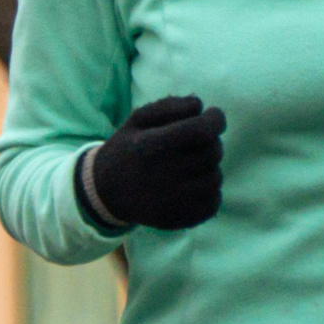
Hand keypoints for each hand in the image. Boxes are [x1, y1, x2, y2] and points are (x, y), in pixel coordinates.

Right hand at [82, 96, 225, 231]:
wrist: (107, 192)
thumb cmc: (127, 149)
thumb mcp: (137, 120)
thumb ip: (168, 106)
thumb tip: (199, 104)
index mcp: (152, 147)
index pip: (201, 130)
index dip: (215, 119)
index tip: (214, 114)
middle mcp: (165, 175)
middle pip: (212, 152)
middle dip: (211, 140)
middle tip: (197, 139)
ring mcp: (175, 201)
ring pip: (215, 176)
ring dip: (209, 165)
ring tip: (191, 162)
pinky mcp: (183, 219)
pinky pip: (214, 201)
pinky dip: (209, 189)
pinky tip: (192, 182)